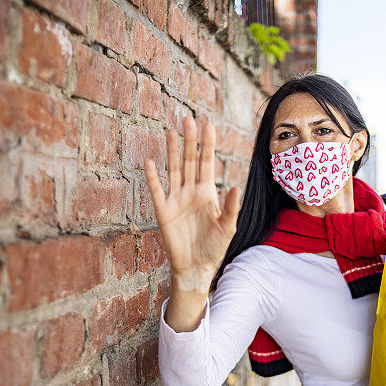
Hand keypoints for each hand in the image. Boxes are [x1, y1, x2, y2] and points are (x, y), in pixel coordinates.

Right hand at [144, 116, 239, 280]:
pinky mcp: (164, 211)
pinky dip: (153, 177)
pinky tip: (150, 162)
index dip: (207, 145)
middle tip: (188, 119)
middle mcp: (191, 191)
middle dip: (189, 141)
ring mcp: (176, 199)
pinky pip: (157, 190)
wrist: (197, 266)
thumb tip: (235, 187)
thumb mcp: (228, 228)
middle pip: (189, 161)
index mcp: (208, 192)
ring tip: (172, 132)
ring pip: (174, 169)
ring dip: (172, 152)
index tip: (208, 125)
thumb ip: (230, 207)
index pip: (207, 163)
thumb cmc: (214, 247)